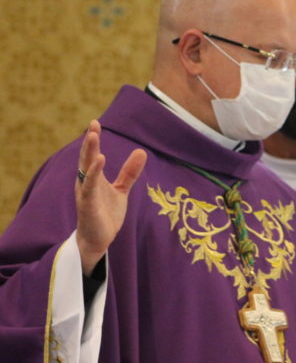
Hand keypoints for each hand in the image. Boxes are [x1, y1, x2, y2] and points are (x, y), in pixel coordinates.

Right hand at [76, 120, 147, 275]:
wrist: (98, 240)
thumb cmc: (105, 214)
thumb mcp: (121, 190)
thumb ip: (129, 173)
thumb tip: (141, 152)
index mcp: (93, 178)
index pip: (92, 155)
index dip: (93, 140)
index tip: (96, 123)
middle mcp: (86, 183)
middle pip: (87, 158)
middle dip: (90, 141)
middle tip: (93, 124)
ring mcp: (85, 193)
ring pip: (85, 169)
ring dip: (90, 152)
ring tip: (93, 136)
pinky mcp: (88, 204)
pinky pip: (90, 186)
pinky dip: (94, 172)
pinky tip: (100, 160)